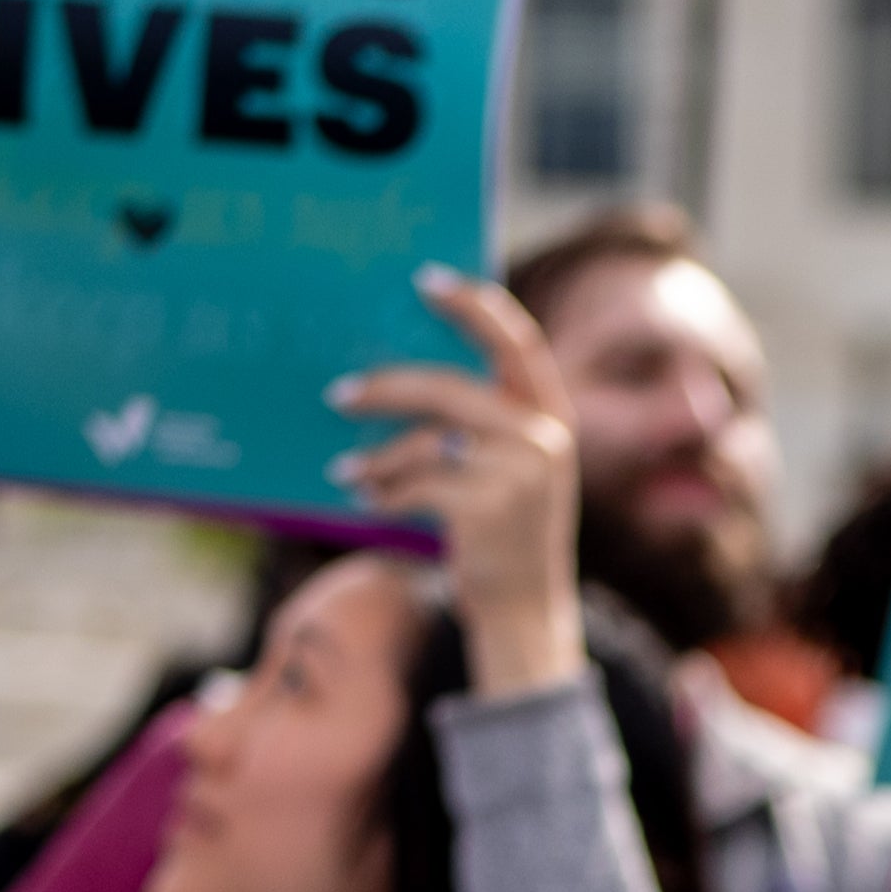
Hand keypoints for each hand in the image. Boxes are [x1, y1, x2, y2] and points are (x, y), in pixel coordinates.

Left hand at [334, 268, 585, 694]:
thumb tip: (396, 375)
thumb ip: (481, 421)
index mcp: (552, 415)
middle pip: (450, 389)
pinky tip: (368, 500)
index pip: (517, 341)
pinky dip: (385, 492)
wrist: (526, 610)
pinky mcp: (492, 512)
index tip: (426, 280)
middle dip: (387, 388)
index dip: (474, 305)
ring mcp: (522, 476)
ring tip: (346, 470)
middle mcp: (544, 439)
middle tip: (338, 394)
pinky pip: (419, 485)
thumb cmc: (503, 529)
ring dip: (377, 456)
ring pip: (427, 441)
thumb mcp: (511, 467)